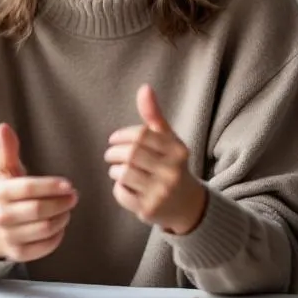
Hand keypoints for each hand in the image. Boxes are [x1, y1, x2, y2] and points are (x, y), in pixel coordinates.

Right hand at [0, 123, 76, 261]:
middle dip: (61, 203)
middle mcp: (1, 216)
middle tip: (74, 196)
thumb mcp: (3, 172)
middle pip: (39, 210)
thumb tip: (4, 127)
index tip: (69, 184)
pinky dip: (57, 236)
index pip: (28, 189)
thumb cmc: (3, 195)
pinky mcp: (18, 254)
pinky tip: (60, 225)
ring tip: (68, 209)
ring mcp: (9, 237)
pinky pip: (45, 247)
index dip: (51, 186)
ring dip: (62, 218)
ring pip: (44, 229)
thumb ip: (7, 150)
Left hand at [104, 84, 207, 234]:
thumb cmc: (171, 165)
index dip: (122, 136)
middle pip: (131, 154)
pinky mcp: (150, 209)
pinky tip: (125, 186)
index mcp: (177, 150)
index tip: (114, 140)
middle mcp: (172, 171)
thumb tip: (144, 88)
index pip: (141, 135)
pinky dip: (118, 188)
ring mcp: (161, 192)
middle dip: (114, 153)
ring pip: (124, 173)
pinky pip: (122, 193)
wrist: (187, 205)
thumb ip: (154, 115)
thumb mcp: (168, 140)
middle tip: (110, 154)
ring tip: (118, 170)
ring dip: (115, 170)